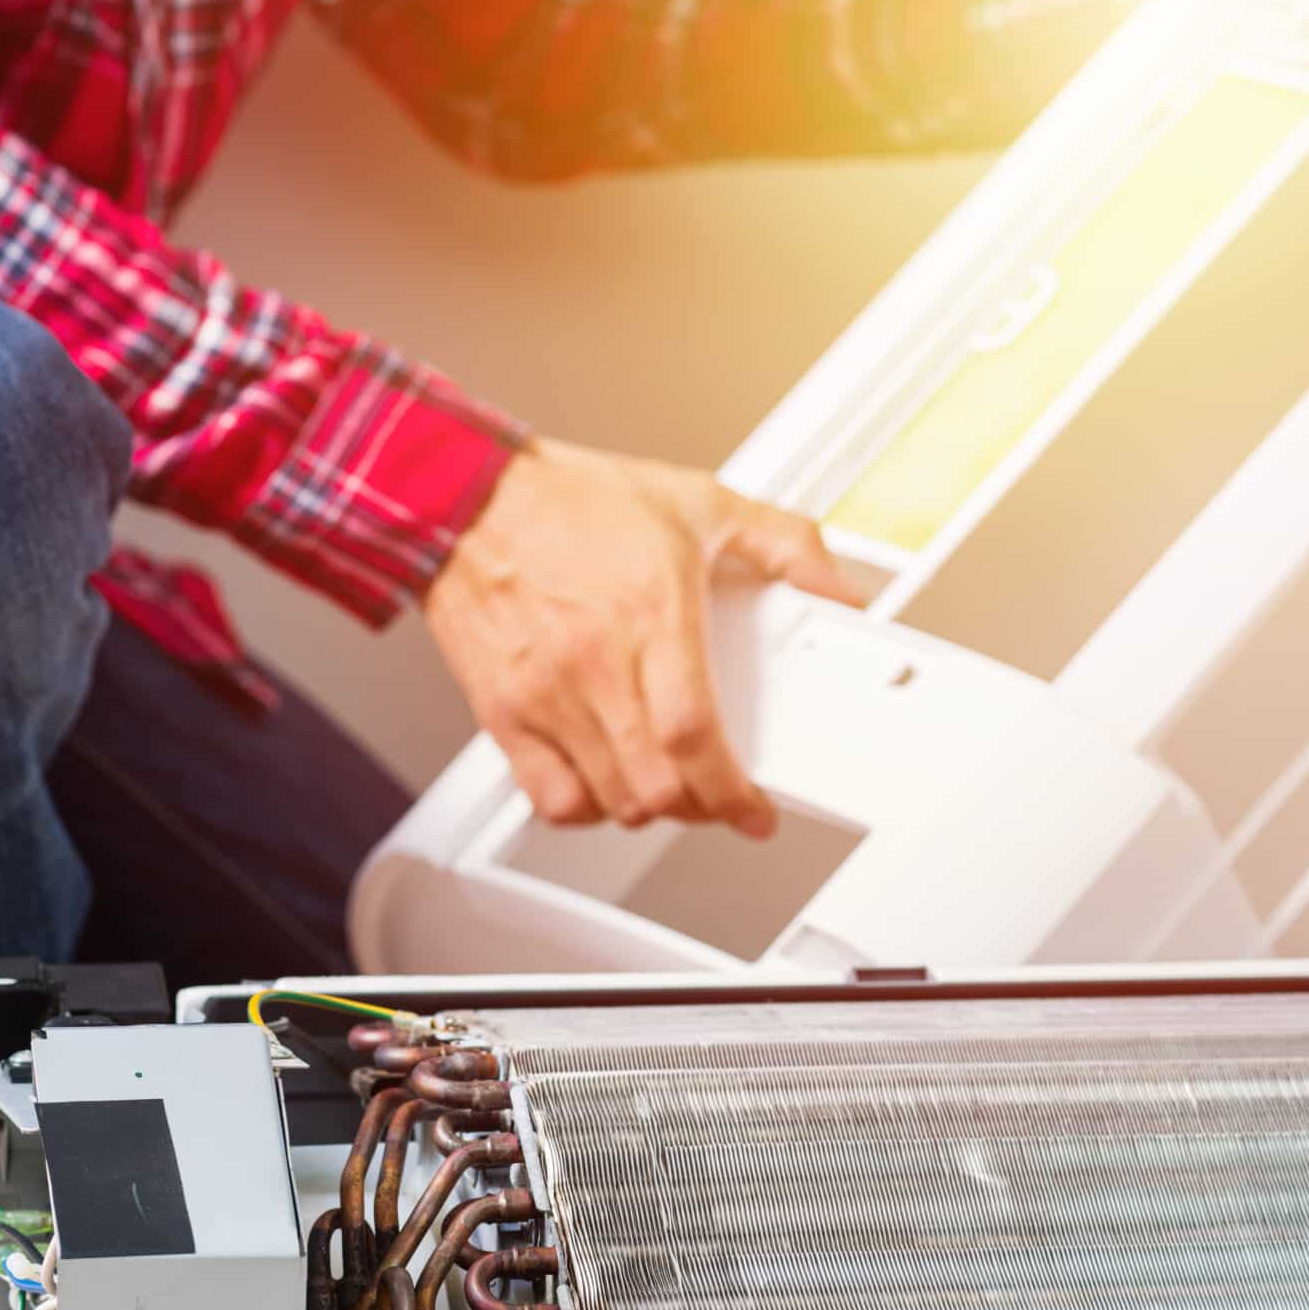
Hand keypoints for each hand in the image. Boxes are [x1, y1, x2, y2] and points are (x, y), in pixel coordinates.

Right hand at [424, 437, 862, 835]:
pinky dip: (584, 809)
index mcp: (651, 615)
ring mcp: (546, 694)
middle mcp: (596, 663)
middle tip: (716, 798)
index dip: (732, 793)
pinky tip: (603, 787)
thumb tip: (840, 585)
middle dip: (699, 808)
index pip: (695, 737)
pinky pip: (548, 797)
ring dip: (649, 809)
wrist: (468, 499)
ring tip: (667, 788)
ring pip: (609, 799)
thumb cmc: (571, 502)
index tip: (753, 810)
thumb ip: (784, 543)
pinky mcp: (504, 712)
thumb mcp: (699, 502)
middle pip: (656, 785)